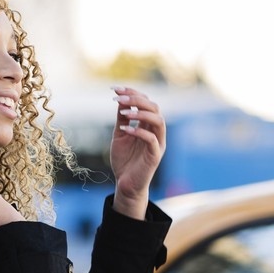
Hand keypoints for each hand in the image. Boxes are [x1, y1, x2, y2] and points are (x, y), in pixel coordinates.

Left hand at [110, 87, 165, 219]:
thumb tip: (120, 99)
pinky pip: (152, 140)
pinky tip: (126, 129)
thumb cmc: (124, 160)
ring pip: (158, 121)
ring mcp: (157, 143)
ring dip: (140, 113)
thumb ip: (122, 119)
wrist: (125, 183)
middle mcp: (155, 132)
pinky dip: (140, 131)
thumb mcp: (120, 135)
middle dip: (136, 99)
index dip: (132, 93)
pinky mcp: (155, 156)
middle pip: (154, 107)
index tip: (115, 88)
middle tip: (118, 98)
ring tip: (123, 112)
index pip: (145, 103)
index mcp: (148, 125)